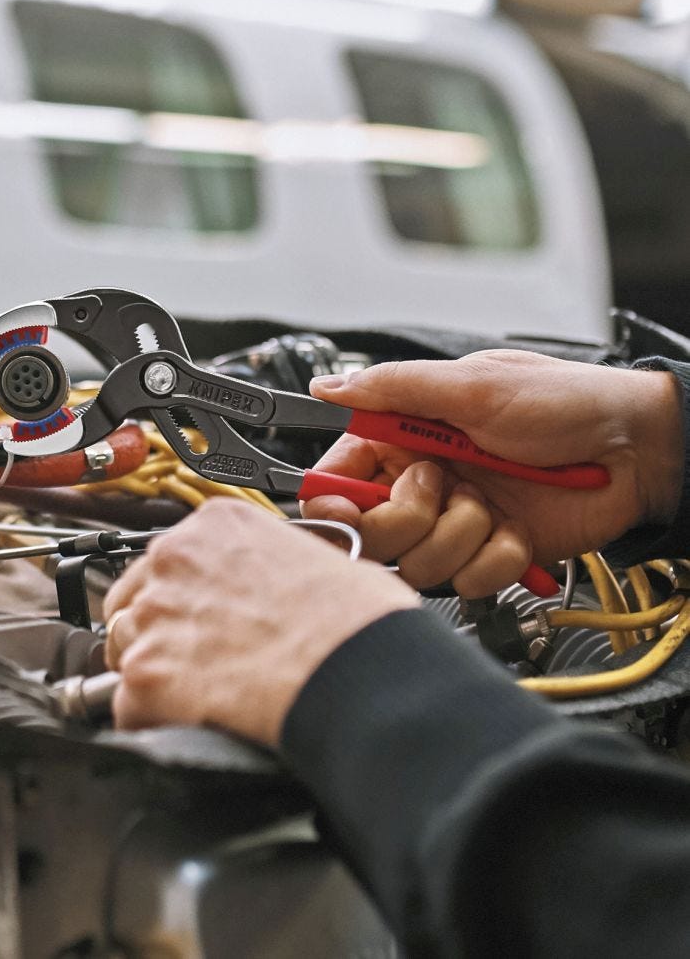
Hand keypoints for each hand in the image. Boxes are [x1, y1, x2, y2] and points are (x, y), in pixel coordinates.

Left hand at [104, 500, 416, 745]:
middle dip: (160, 632)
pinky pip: (127, 706)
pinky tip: (187, 727)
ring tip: (196, 698)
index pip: (170, 558)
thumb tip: (281, 592)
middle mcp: (173, 560)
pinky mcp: (147, 674)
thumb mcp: (318, 558)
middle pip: (136, 600)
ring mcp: (154, 616)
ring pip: (125, 649)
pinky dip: (150, 721)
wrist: (360, 674)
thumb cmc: (357, 624)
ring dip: (152, 674)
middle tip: (197, 663)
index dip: (183, 596)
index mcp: (214, 525)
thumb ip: (273, 565)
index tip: (196, 618)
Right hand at [302, 351, 683, 595]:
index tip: (347, 510)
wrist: (637, 451)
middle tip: (443, 488)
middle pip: (371, 532)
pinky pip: (470, 581)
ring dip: (460, 536)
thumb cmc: (564, 403)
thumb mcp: (472, 384)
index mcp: (404, 436)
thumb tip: (327, 385)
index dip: (334, 501)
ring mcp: (456, 522)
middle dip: (406, 519)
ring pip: (419, 563)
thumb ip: (394, 388)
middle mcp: (423, 482)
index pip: (338, 477)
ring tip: (493, 505)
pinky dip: (498, 558)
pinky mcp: (492, 554)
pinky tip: (518, 530)